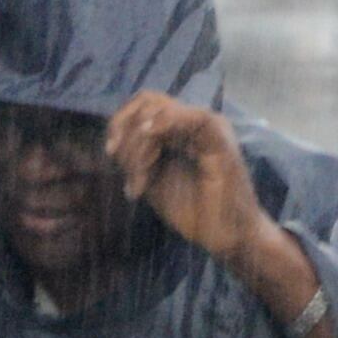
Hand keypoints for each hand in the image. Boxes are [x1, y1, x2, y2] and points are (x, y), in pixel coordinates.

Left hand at [105, 93, 267, 263]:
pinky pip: (192, 117)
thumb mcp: (153, 181)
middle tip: (131, 175)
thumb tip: (114, 143)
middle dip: (126, 133)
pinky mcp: (221, 137)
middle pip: (147, 100)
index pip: (142, 105)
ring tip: (143, 182)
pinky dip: (165, 126)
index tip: (110, 154)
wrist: (226, 237)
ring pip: (161, 109)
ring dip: (141, 145)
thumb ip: (135, 158)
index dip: (120, 122)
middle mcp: (193, 121)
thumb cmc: (194, 212)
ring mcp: (209, 126)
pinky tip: (153, 154)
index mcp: (178, 129)